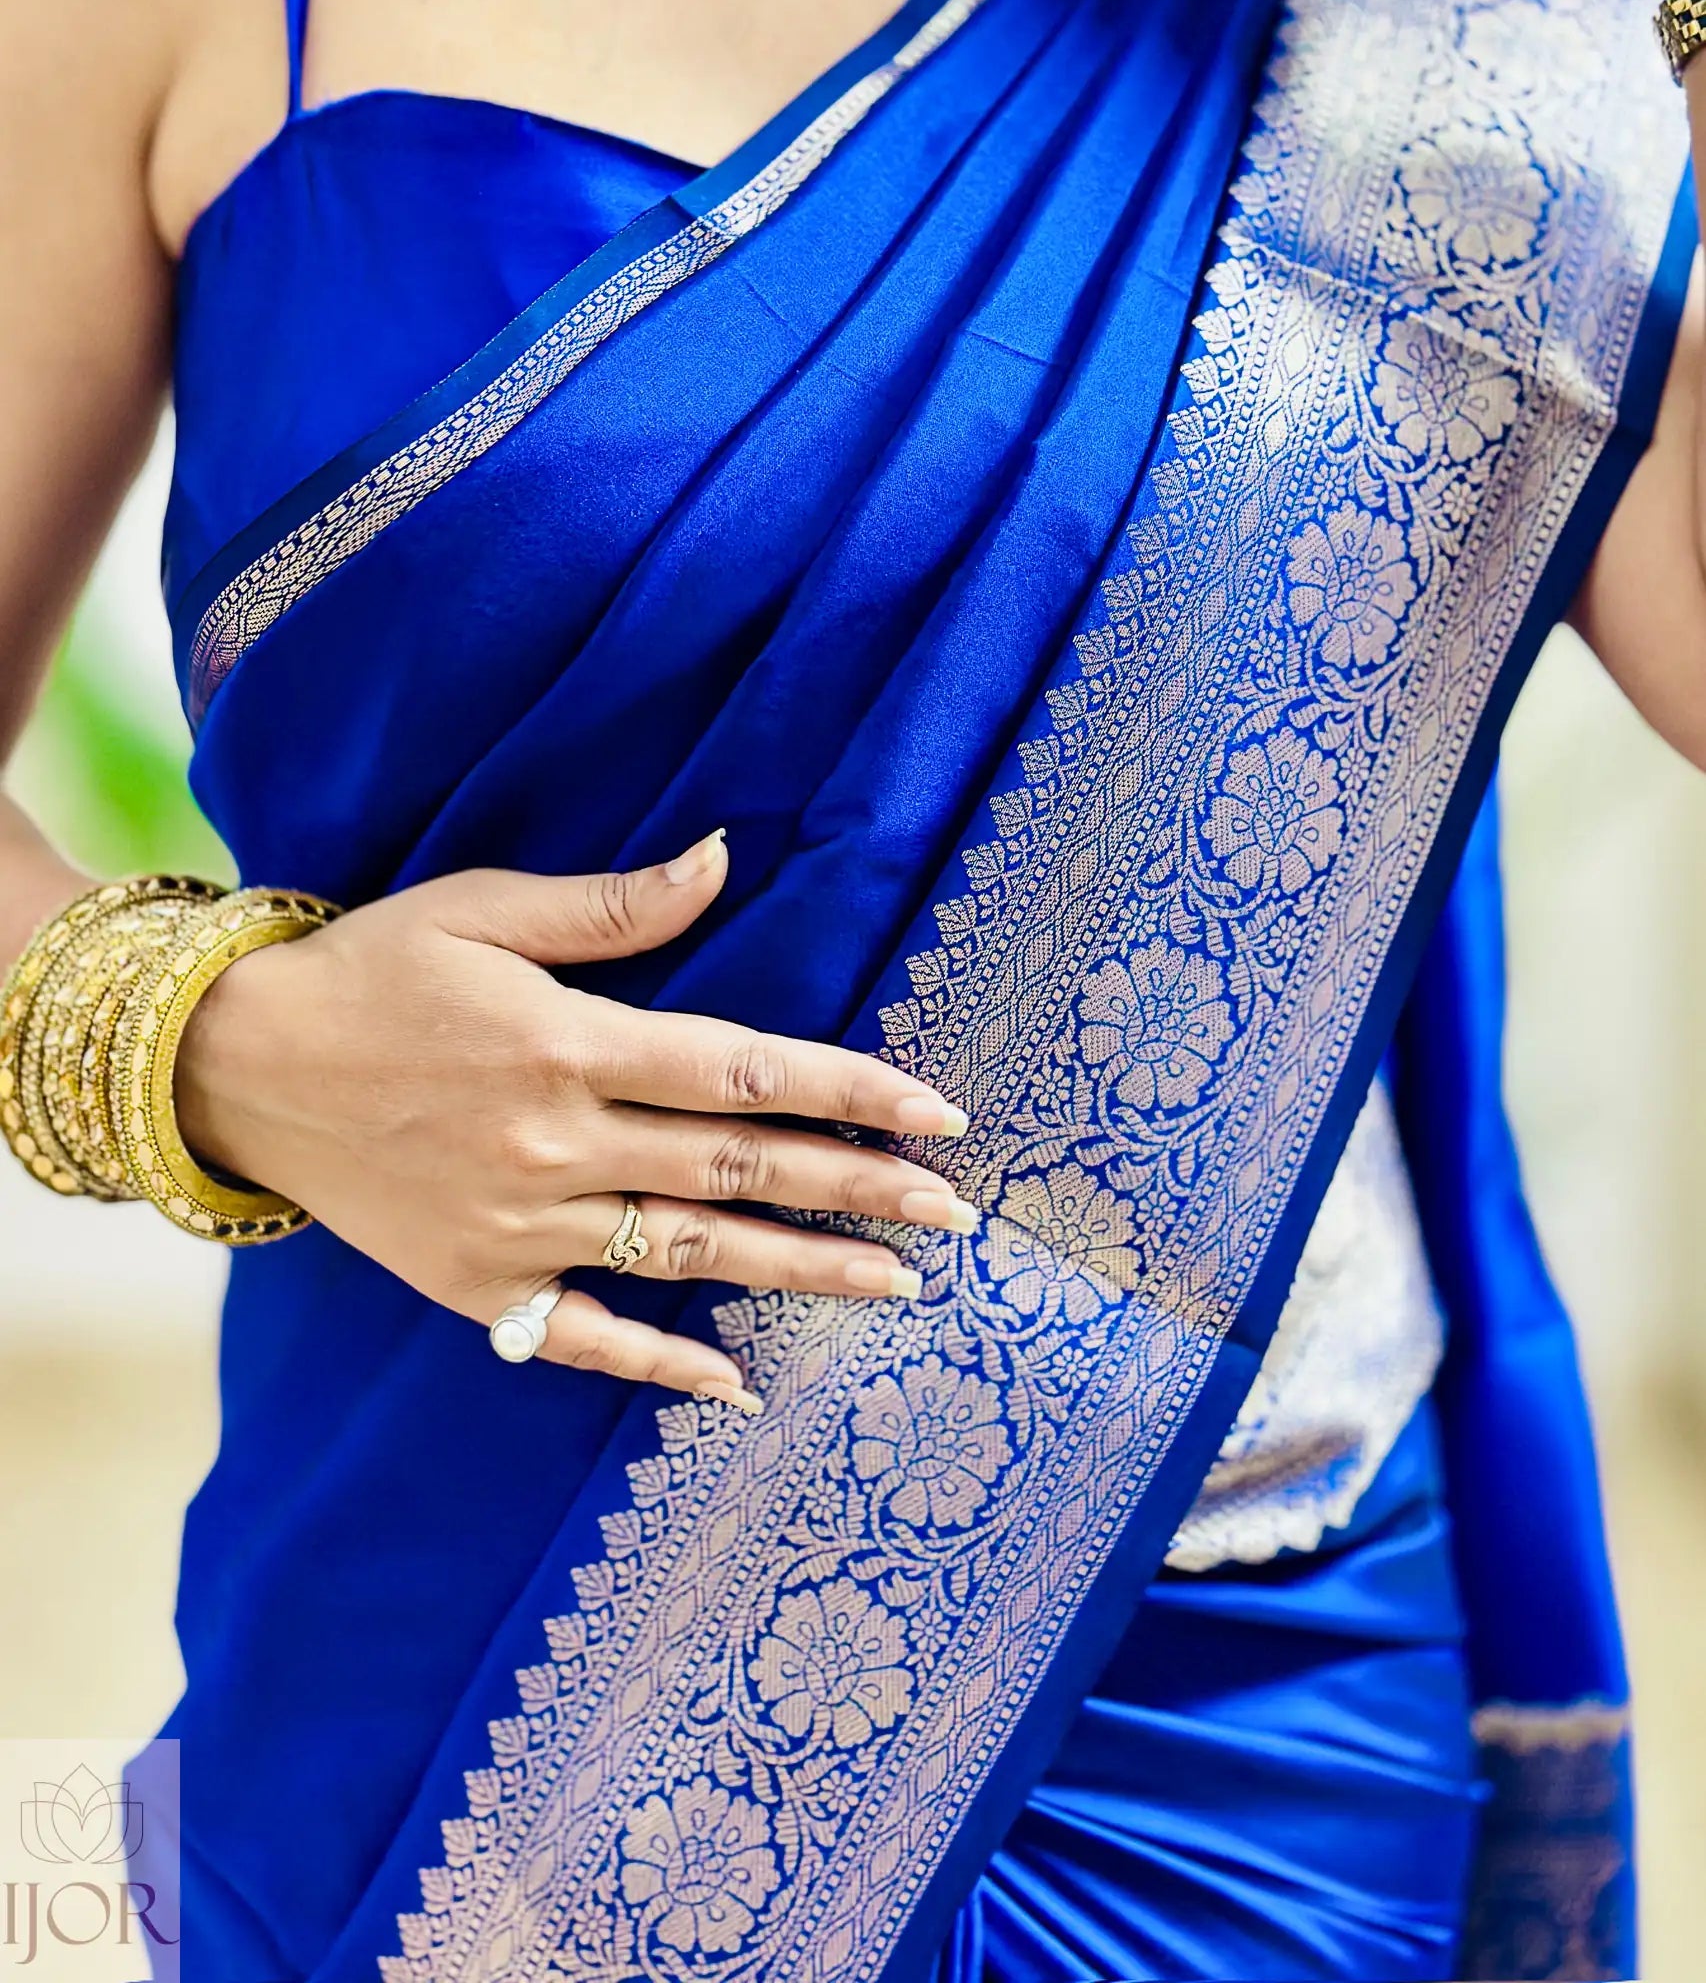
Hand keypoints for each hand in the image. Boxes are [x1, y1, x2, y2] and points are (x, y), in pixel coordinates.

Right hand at [175, 833, 973, 1408]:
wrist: (233, 1067)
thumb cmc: (368, 969)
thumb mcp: (483, 908)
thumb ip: (615, 907)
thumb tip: (725, 857)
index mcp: (571, 1042)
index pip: (747, 1072)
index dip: (853, 1091)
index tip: (940, 1114)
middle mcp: (558, 1142)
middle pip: (740, 1167)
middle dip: (860, 1187)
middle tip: (955, 1209)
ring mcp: (520, 1225)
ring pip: (688, 1250)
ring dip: (799, 1266)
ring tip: (894, 1281)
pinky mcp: (475, 1286)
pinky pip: (582, 1337)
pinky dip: (659, 1364)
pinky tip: (733, 1382)